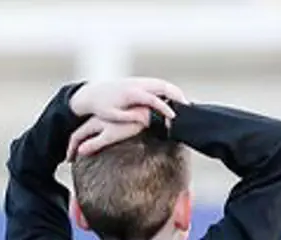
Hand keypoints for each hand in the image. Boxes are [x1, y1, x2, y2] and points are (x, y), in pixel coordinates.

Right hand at [68, 118, 147, 158]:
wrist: (146, 114)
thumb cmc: (130, 126)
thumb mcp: (110, 136)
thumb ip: (95, 143)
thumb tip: (80, 152)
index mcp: (94, 123)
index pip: (76, 136)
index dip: (71, 149)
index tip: (69, 161)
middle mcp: (97, 119)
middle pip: (81, 133)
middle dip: (76, 145)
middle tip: (74, 158)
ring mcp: (105, 120)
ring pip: (89, 131)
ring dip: (85, 141)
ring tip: (84, 151)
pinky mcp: (114, 122)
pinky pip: (99, 130)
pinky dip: (94, 138)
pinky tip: (101, 144)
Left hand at [69, 77, 186, 124]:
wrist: (93, 94)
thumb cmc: (102, 107)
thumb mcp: (113, 115)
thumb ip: (130, 116)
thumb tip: (147, 118)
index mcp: (131, 93)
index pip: (153, 99)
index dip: (164, 108)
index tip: (173, 117)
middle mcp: (136, 84)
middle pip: (162, 86)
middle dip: (176, 96)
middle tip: (187, 108)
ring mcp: (139, 81)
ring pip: (162, 83)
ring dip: (175, 92)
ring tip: (185, 104)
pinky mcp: (140, 81)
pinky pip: (158, 83)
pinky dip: (169, 89)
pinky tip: (176, 99)